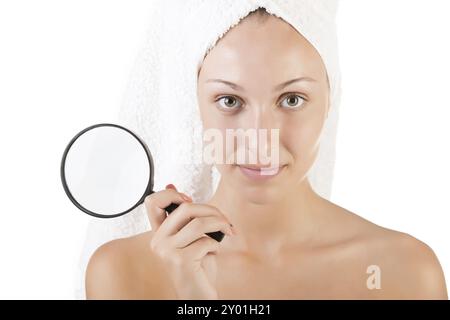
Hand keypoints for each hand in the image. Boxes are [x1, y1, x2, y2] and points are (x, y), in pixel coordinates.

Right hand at [144, 184, 234, 298]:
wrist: (198, 295)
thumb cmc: (198, 266)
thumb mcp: (191, 237)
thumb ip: (185, 217)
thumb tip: (170, 184)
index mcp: (159, 233)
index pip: (152, 202)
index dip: (171, 194)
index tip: (189, 199)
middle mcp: (158, 241)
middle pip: (185, 208)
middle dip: (211, 210)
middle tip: (225, 220)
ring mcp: (167, 251)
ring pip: (199, 223)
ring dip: (220, 224)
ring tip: (228, 231)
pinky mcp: (181, 261)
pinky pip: (206, 241)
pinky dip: (217, 245)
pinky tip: (214, 253)